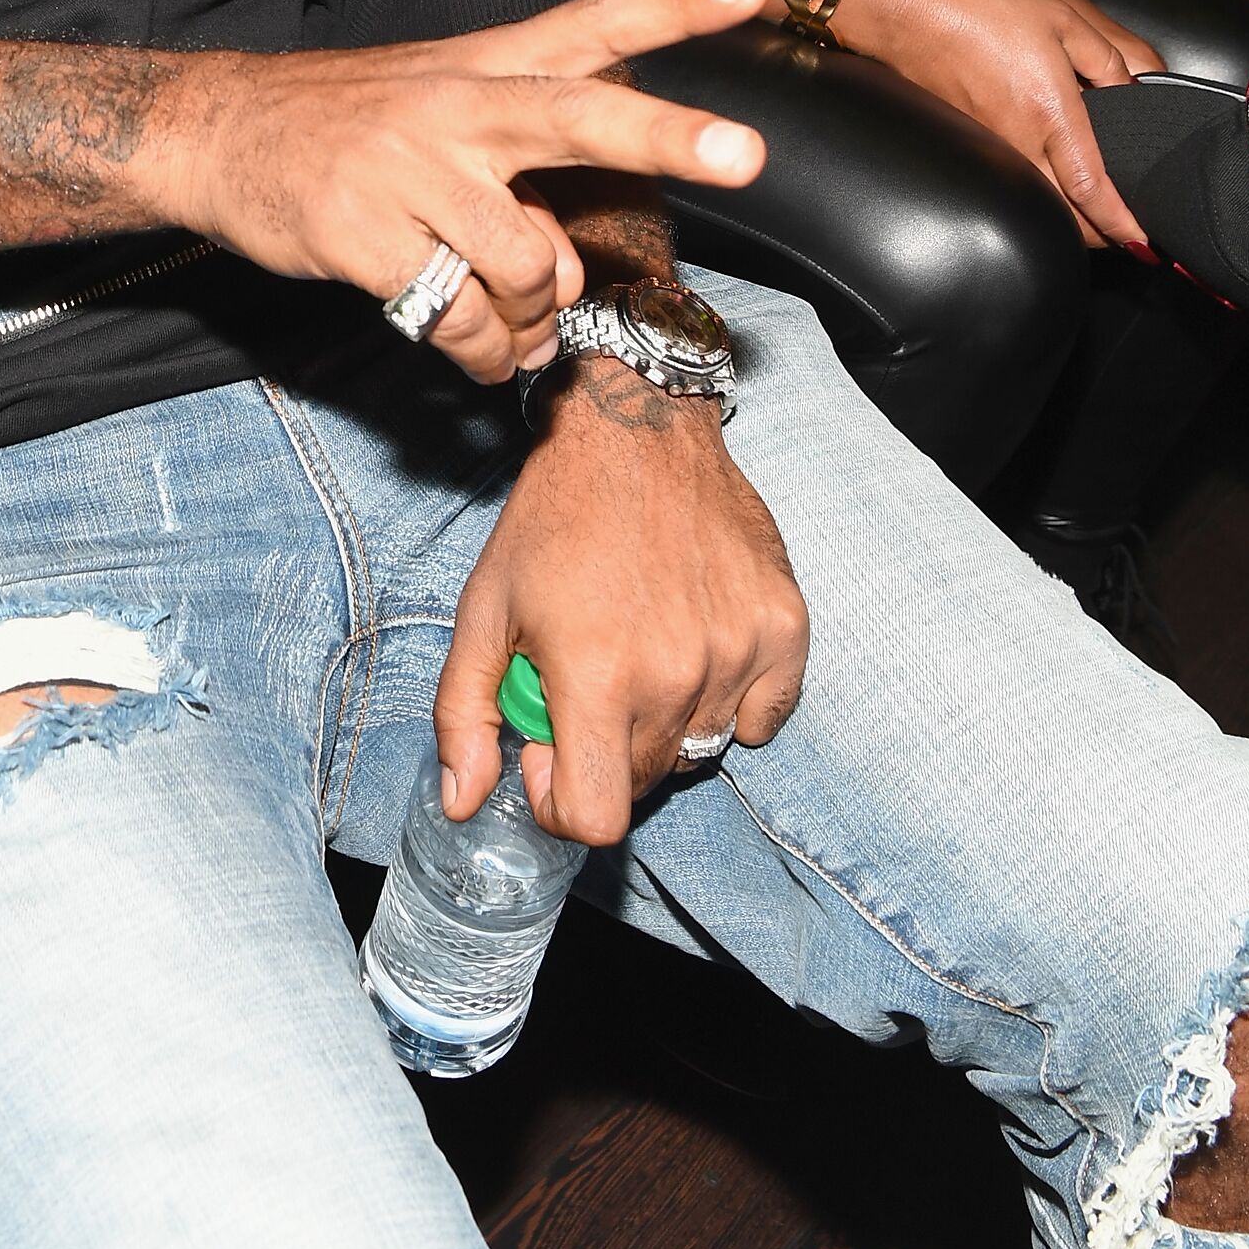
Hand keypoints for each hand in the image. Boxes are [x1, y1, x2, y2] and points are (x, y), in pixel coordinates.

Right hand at [165, 0, 771, 383]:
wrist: (218, 131)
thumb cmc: (349, 127)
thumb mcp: (440, 104)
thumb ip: (521, 167)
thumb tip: (565, 273)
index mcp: (486, 66)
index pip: (593, 26)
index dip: (674, 10)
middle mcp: (458, 107)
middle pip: (579, 118)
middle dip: (669, 136)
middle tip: (748, 154)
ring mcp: (411, 170)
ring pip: (528, 264)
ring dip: (532, 316)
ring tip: (512, 325)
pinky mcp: (367, 236)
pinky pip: (461, 319)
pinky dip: (477, 351)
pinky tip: (468, 344)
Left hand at [435, 370, 807, 846]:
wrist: (636, 430)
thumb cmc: (552, 519)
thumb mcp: (483, 609)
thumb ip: (464, 714)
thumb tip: (463, 804)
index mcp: (599, 677)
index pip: (596, 818)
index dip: (560, 798)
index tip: (548, 746)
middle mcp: (678, 675)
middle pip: (643, 781)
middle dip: (604, 749)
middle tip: (587, 677)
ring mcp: (739, 652)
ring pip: (699, 746)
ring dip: (663, 720)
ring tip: (639, 648)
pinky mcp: (784, 628)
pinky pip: (761, 716)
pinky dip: (730, 700)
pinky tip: (694, 643)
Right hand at [833, 0, 1159, 246]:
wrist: (909, 13)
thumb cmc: (979, 10)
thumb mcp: (1060, 21)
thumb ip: (1105, 60)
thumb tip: (1130, 91)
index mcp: (1051, 114)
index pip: (1093, 189)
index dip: (1121, 223)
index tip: (1142, 241)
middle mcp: (1021, 143)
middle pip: (1067, 216)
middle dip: (1102, 235)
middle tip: (1128, 233)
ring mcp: (993, 150)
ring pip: (1040, 206)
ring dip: (1071, 219)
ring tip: (1096, 215)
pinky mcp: (973, 146)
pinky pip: (1015, 185)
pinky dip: (1040, 197)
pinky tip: (1051, 182)